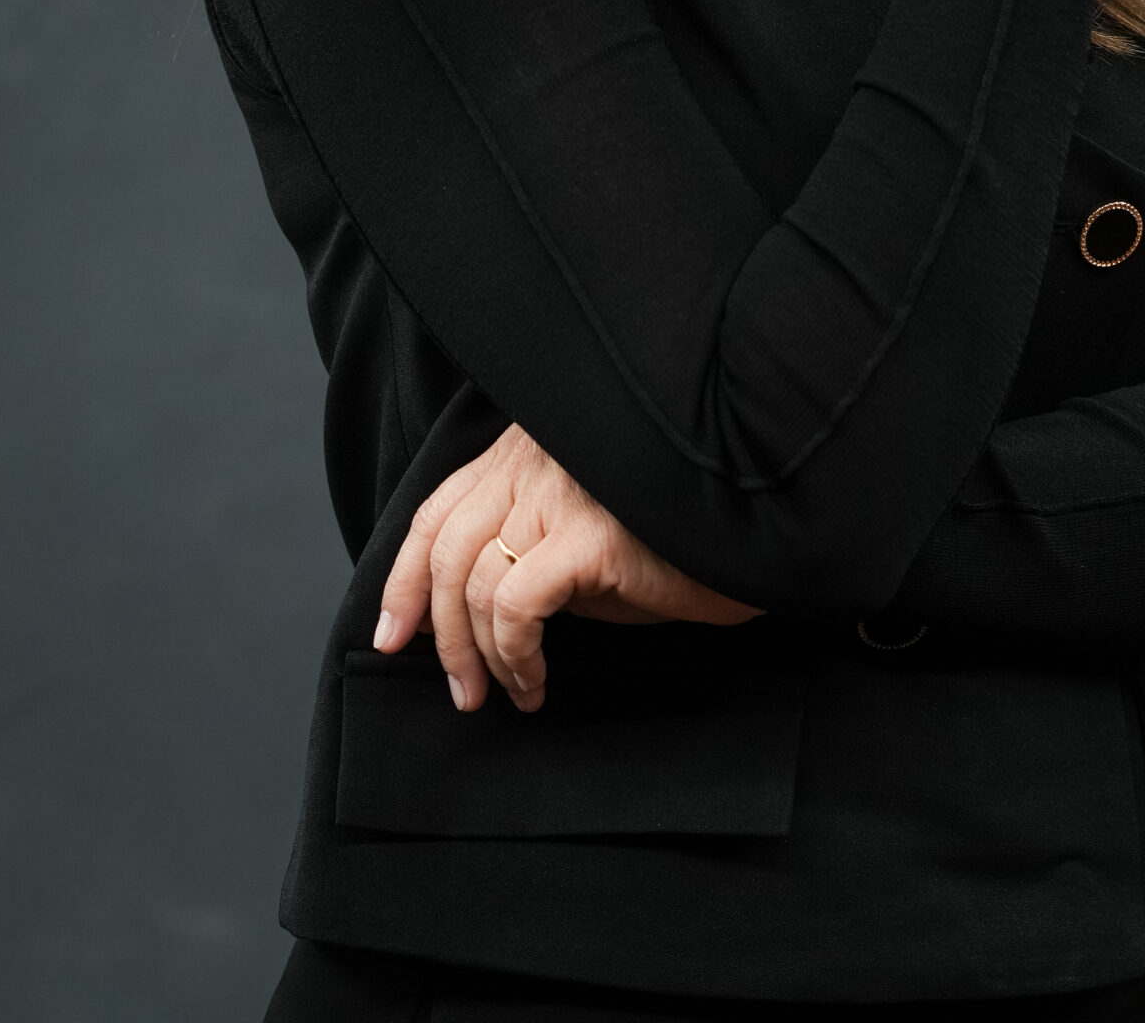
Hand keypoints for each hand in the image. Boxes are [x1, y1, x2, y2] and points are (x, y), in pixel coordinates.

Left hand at [372, 424, 760, 714]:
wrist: (752, 536)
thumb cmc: (672, 542)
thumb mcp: (582, 539)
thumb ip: (527, 550)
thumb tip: (468, 613)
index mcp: (527, 450)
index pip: (439, 509)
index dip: (404, 576)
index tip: (392, 634)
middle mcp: (534, 458)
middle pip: (446, 547)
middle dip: (437, 629)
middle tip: (457, 690)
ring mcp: (560, 490)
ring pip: (475, 582)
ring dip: (477, 654)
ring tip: (501, 695)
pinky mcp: (588, 533)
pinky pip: (516, 605)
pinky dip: (513, 654)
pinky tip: (534, 683)